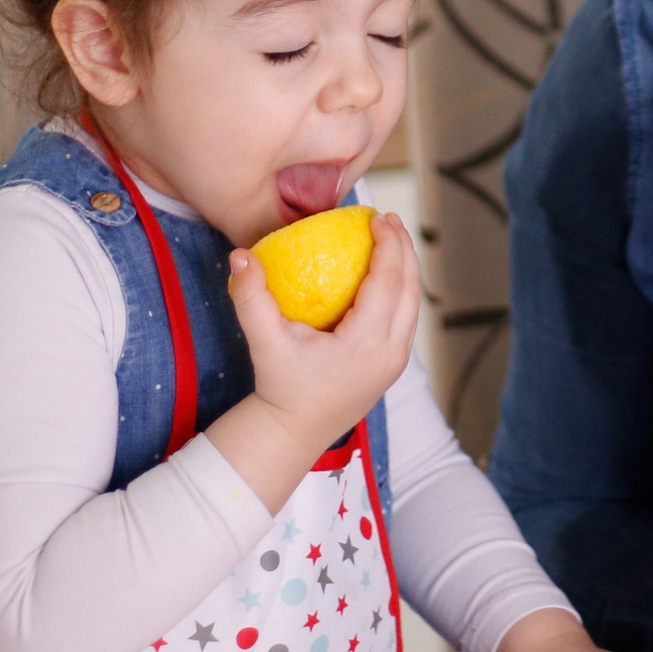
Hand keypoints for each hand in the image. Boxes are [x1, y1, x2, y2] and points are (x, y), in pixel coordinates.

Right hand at [205, 211, 421, 512]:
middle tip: (389, 220)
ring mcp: (395, 363)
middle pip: (411, 289)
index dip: (388, 245)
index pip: (388, 282)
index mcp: (367, 343)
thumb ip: (251, 298)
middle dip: (404, 249)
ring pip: (413, 306)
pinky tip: (383, 276)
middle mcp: (391, 353)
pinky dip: (400, 292)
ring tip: (391, 241)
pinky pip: (405, 320)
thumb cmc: (280, 387)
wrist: (293, 434)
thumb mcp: (265, 342)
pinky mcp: (391, 367)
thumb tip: (240, 255)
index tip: (378, 217)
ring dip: (407, 270)